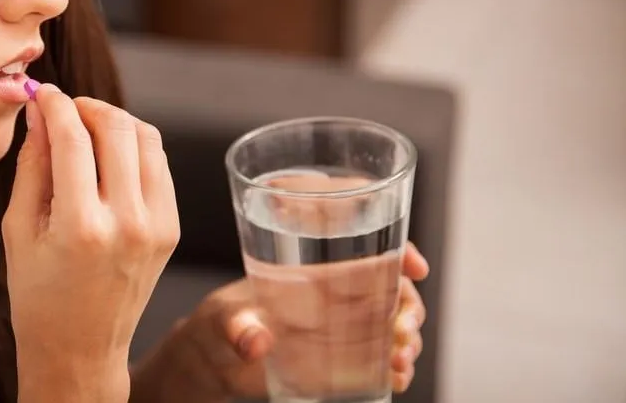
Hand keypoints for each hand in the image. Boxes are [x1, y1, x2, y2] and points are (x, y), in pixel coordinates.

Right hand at [3, 84, 180, 402]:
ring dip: (115, 121)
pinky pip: (158, 165)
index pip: (71, 137)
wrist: (79, 349)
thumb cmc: (37, 294)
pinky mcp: (171, 229)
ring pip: (146, 138)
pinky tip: (109, 156)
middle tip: (64, 108)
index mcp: (81, 227)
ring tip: (87, 128)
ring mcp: (156, 226)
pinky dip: (135, 148)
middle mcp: (127, 223)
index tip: (41, 92)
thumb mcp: (18, 228)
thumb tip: (39, 111)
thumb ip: (32, 164)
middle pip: (116, 127)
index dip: (54, 104)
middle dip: (86, 106)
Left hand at [133, 244, 429, 402]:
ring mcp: (340, 330)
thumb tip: (255, 341)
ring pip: (393, 324)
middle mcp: (333, 297)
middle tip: (402, 330)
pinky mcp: (338, 362)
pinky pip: (380, 360)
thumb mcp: (221, 321)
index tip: (415, 268)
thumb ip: (236, 328)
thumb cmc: (215, 326)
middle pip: (391, 289)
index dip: (399, 250)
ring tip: (399, 359)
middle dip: (409, 305)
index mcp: (311, 272)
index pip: (366, 247)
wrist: (209, 365)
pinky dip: (397, 368)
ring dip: (408, 339)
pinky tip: (397, 378)